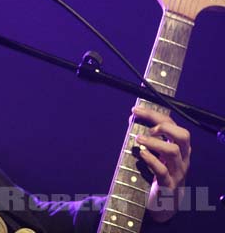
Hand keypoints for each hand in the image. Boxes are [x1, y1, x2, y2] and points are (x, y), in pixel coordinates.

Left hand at [131, 105, 190, 222]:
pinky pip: (163, 171)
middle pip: (183, 136)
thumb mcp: (153, 153)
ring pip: (174, 151)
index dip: (154, 115)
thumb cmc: (156, 174)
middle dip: (164, 127)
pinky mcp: (168, 186)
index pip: (172, 124)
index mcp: (179, 148)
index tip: (135, 110)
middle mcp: (182, 158)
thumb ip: (145, 137)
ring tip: (138, 140)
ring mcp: (177, 172)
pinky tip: (141, 155)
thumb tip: (132, 117)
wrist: (163, 205)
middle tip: (147, 128)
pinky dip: (151, 160)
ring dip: (154, 142)